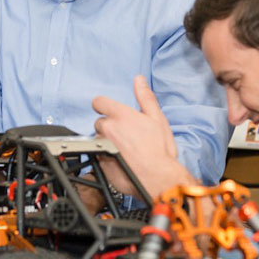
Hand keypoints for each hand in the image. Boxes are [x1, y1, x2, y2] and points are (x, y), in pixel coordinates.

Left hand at [93, 75, 193, 198]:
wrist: (158, 178)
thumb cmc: (160, 150)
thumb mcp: (157, 118)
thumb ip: (145, 97)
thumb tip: (139, 80)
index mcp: (121, 115)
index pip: (99, 102)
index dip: (104, 106)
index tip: (111, 112)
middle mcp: (108, 129)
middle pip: (100, 122)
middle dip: (110, 127)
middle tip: (127, 136)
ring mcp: (102, 146)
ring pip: (99, 139)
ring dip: (107, 142)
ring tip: (125, 151)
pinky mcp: (100, 162)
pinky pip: (98, 155)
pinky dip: (106, 157)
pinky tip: (121, 161)